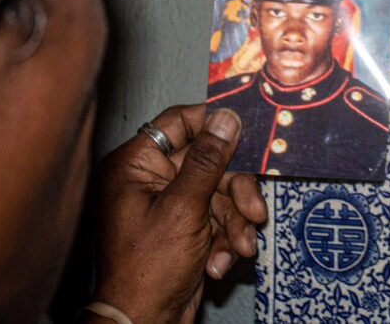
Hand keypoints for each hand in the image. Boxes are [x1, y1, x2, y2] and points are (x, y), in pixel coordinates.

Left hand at [90, 105, 267, 322]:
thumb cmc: (147, 271)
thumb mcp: (183, 208)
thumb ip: (208, 161)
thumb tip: (226, 118)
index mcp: (136, 165)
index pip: (179, 123)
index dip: (214, 125)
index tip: (248, 130)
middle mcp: (150, 180)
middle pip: (209, 162)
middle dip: (235, 192)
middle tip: (254, 211)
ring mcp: (169, 206)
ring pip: (219, 194)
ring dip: (236, 222)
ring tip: (241, 248)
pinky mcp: (185, 229)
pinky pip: (217, 219)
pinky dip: (225, 240)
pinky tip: (220, 263)